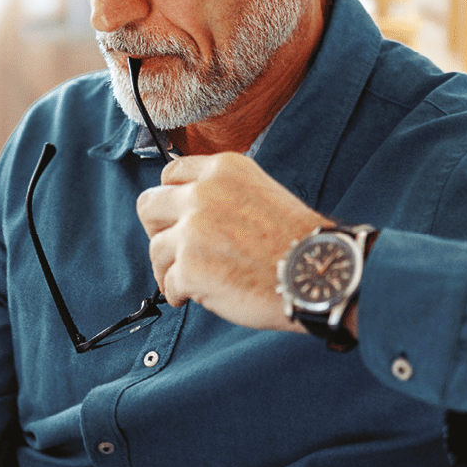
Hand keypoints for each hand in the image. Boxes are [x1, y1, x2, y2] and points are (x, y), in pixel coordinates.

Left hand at [135, 153, 333, 332]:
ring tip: (191, 281)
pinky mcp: (190, 267)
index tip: (175, 218)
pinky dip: (180, 294)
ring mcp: (193, 230)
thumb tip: (185, 211)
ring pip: (155, 250)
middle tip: (173, 249)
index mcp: (222, 170)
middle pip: (147, 206)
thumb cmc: (297, 241)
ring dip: (169, 268)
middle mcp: (203, 194)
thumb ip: (221, 193)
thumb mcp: (260, 191)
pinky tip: (197, 296)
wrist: (319, 272)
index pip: (169, 174)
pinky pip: (168, 283)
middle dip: (157, 230)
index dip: (170, 200)